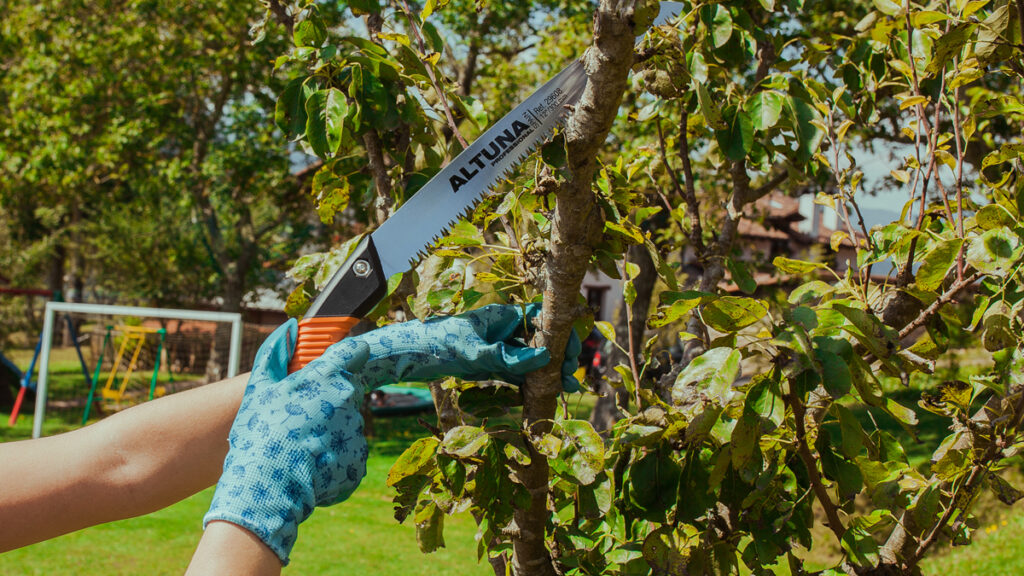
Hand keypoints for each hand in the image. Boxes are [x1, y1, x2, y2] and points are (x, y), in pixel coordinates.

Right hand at [203, 320, 370, 564]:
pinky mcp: (359, 462)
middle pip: (350, 391)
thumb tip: (290, 326)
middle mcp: (350, 400)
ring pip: (347, 425)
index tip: (334, 368)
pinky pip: (348, 456)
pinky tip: (308, 467)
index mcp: (328, 376)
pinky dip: (332, 460)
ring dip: (331, 432)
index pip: (354, 352)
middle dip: (331, 401)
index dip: (346, 357)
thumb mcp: (259, 388)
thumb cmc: (259, 433)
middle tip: (300, 419)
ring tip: (300, 448)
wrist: (267, 486)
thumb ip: (275, 353)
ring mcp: (357, 432)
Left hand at [352, 303, 581, 391]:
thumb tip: (544, 358)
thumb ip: (507, 357)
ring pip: (532, 360)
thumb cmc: (439, 345)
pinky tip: (547, 394)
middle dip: (559, 357)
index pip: (541, 319)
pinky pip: (519, 373)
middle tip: (571, 376)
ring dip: (549, 373)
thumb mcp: (474, 352)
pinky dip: (533, 383)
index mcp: (502, 316)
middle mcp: (504, 330)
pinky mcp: (492, 366)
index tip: (571, 351)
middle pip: (541, 341)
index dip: (560, 333)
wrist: (410, 358)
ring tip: (568, 389)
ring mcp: (499, 348)